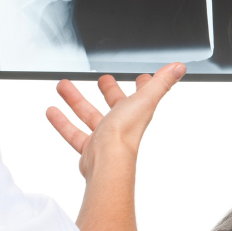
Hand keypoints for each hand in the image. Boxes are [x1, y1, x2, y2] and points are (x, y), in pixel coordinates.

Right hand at [46, 63, 185, 178]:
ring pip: (89, 115)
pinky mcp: (89, 148)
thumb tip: (179, 67)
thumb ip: (161, 83)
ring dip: (76, 100)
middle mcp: (121, 124)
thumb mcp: (144, 99)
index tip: (141, 77)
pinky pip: (73, 132)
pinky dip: (63, 122)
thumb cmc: (126, 134)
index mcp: (136, 111)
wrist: (108, 162)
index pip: (143, 95)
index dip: (143, 85)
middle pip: (114, 103)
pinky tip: (52, 112)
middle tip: (102, 80)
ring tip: (63, 86)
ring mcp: (105, 137)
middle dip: (109, 90)